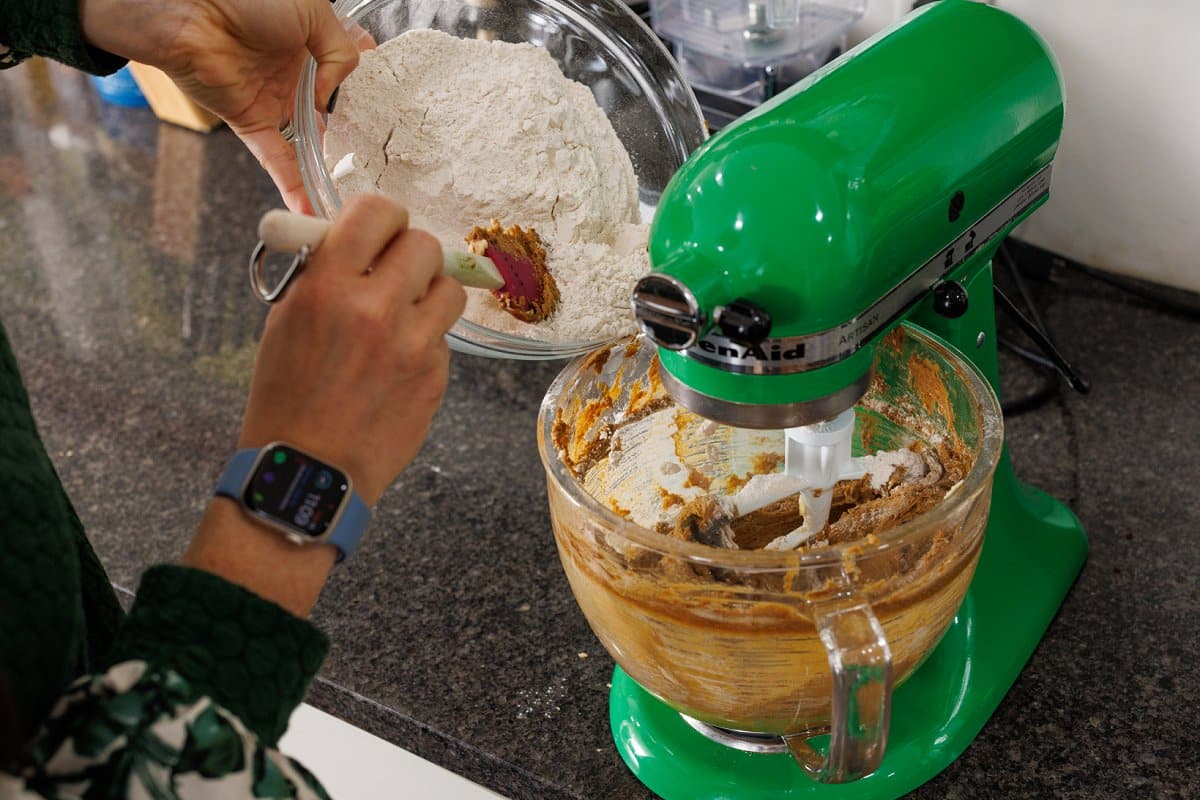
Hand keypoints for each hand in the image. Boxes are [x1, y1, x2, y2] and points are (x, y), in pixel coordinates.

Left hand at [80, 0, 358, 211]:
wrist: (191, 8)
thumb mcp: (314, 10)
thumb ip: (341, 52)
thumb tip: (333, 97)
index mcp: (311, 41)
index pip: (347, 67)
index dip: (367, 86)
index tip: (387, 107)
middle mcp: (294, 73)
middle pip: (332, 112)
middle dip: (353, 136)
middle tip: (378, 160)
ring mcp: (273, 100)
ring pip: (308, 142)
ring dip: (327, 171)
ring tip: (352, 198)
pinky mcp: (251, 121)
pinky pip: (277, 159)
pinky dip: (294, 186)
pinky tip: (313, 211)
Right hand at [237, 195, 465, 505]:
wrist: (308, 469)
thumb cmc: (287, 396)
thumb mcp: (285, 320)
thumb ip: (321, 272)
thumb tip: (351, 236)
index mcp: (327, 287)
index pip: (376, 213)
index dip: (383, 217)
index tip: (381, 229)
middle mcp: (375, 310)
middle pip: (424, 245)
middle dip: (410, 254)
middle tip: (395, 272)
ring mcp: (412, 345)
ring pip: (449, 289)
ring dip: (429, 294)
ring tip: (403, 315)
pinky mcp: (435, 375)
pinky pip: (444, 336)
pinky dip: (426, 340)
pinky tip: (398, 362)